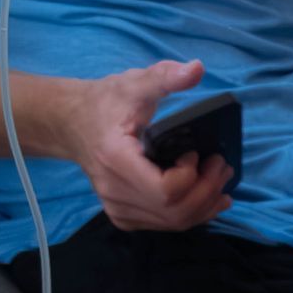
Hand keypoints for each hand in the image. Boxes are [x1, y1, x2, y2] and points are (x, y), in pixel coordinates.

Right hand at [53, 58, 233, 232]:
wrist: (71, 122)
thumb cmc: (104, 102)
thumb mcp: (133, 83)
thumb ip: (164, 77)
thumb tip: (197, 68)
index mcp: (116, 161)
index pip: (164, 190)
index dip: (190, 177)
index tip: (197, 152)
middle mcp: (115, 192)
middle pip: (174, 212)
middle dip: (207, 192)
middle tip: (221, 166)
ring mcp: (118, 208)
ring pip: (172, 223)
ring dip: (204, 205)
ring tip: (220, 180)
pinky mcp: (123, 216)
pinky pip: (164, 224)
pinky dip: (189, 213)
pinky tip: (204, 197)